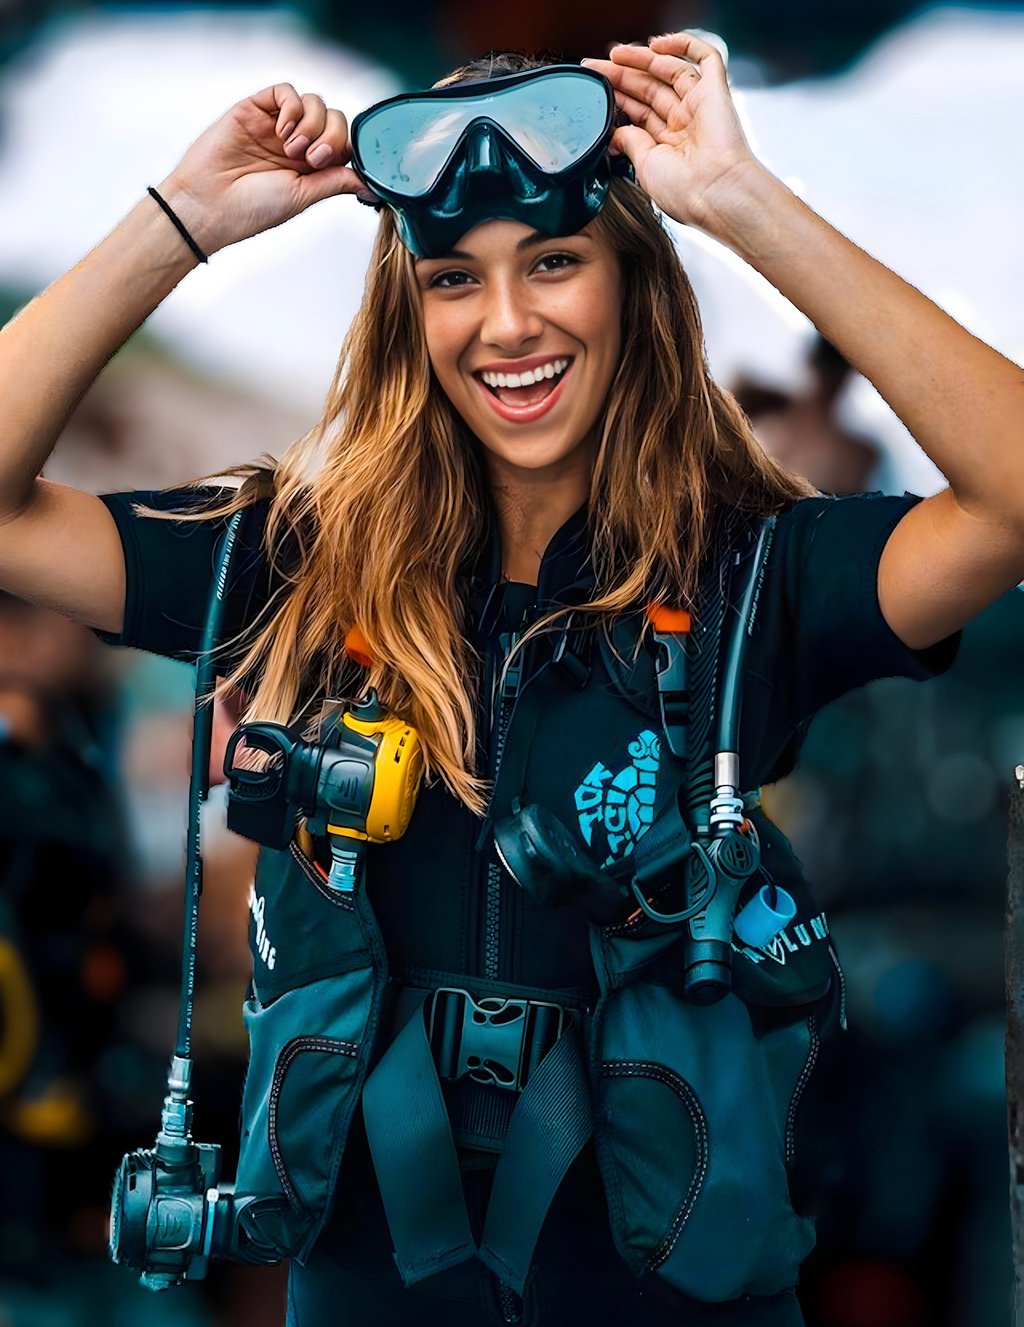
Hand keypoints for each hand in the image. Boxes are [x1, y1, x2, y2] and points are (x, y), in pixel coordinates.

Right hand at [155, 84, 365, 256]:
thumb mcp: (304, 196)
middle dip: (331, 136)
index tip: (329, 165)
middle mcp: (296, 143)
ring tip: (292, 149)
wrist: (210, 204)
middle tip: (313, 159)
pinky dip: (292, 108)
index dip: (344, 147)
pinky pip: (285, 91)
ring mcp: (276, 125)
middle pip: (334, 119)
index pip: (344, 142)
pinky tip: (282, 131)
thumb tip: (370, 183)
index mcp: (311, 167)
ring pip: (314, 103)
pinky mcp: (255, 109)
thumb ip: (336, 181)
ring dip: (312, 124)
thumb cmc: (252, 208)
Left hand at [582, 32, 761, 231]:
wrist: (715, 191)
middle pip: (649, 89)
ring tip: (616, 55)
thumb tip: (616, 132)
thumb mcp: (644, 166)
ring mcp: (699, 105)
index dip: (617, 97)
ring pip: (669, 70)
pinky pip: (705, 57)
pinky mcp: (716, 91)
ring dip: (642, 59)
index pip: (639, 112)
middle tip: (597, 67)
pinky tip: (657, 44)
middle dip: (621, 76)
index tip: (596, 89)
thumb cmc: (685, 190)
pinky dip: (683, 44)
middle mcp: (685, 123)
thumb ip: (629, 143)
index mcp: (668, 145)